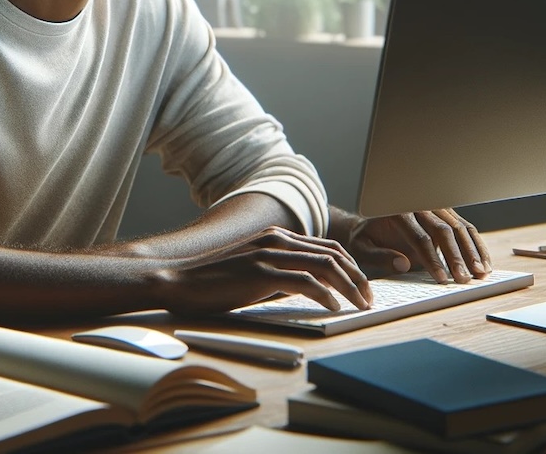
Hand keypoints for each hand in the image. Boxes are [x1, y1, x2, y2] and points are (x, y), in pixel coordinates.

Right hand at [158, 226, 373, 314]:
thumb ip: (279, 275)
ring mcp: (268, 254)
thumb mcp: (251, 273)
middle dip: (358, 276)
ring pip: (325, 265)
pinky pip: (306, 282)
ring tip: (359, 304)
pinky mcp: (261, 273)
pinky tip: (332, 308)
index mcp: (275, 237)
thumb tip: (308, 291)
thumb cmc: (211, 283)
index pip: (326, 246)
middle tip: (369, 298)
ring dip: (348, 286)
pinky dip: (325, 295)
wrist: (176, 281)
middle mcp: (275, 240)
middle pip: (333, 253)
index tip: (363, 286)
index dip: (351, 265)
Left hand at [330, 207, 490, 283]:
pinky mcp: (446, 214)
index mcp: (397, 212)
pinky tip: (484, 264)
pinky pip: (465, 228)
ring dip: (472, 251)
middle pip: (443, 230)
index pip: (419, 237)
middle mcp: (419, 205)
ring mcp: (435, 208)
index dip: (432, 259)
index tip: (441, 278)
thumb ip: (379, 256)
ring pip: (459, 227)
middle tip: (464, 279)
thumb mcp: (361, 248)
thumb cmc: (365, 237)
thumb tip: (402, 264)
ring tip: (480, 273)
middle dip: (456, 256)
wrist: (370, 222)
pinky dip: (477, 246)